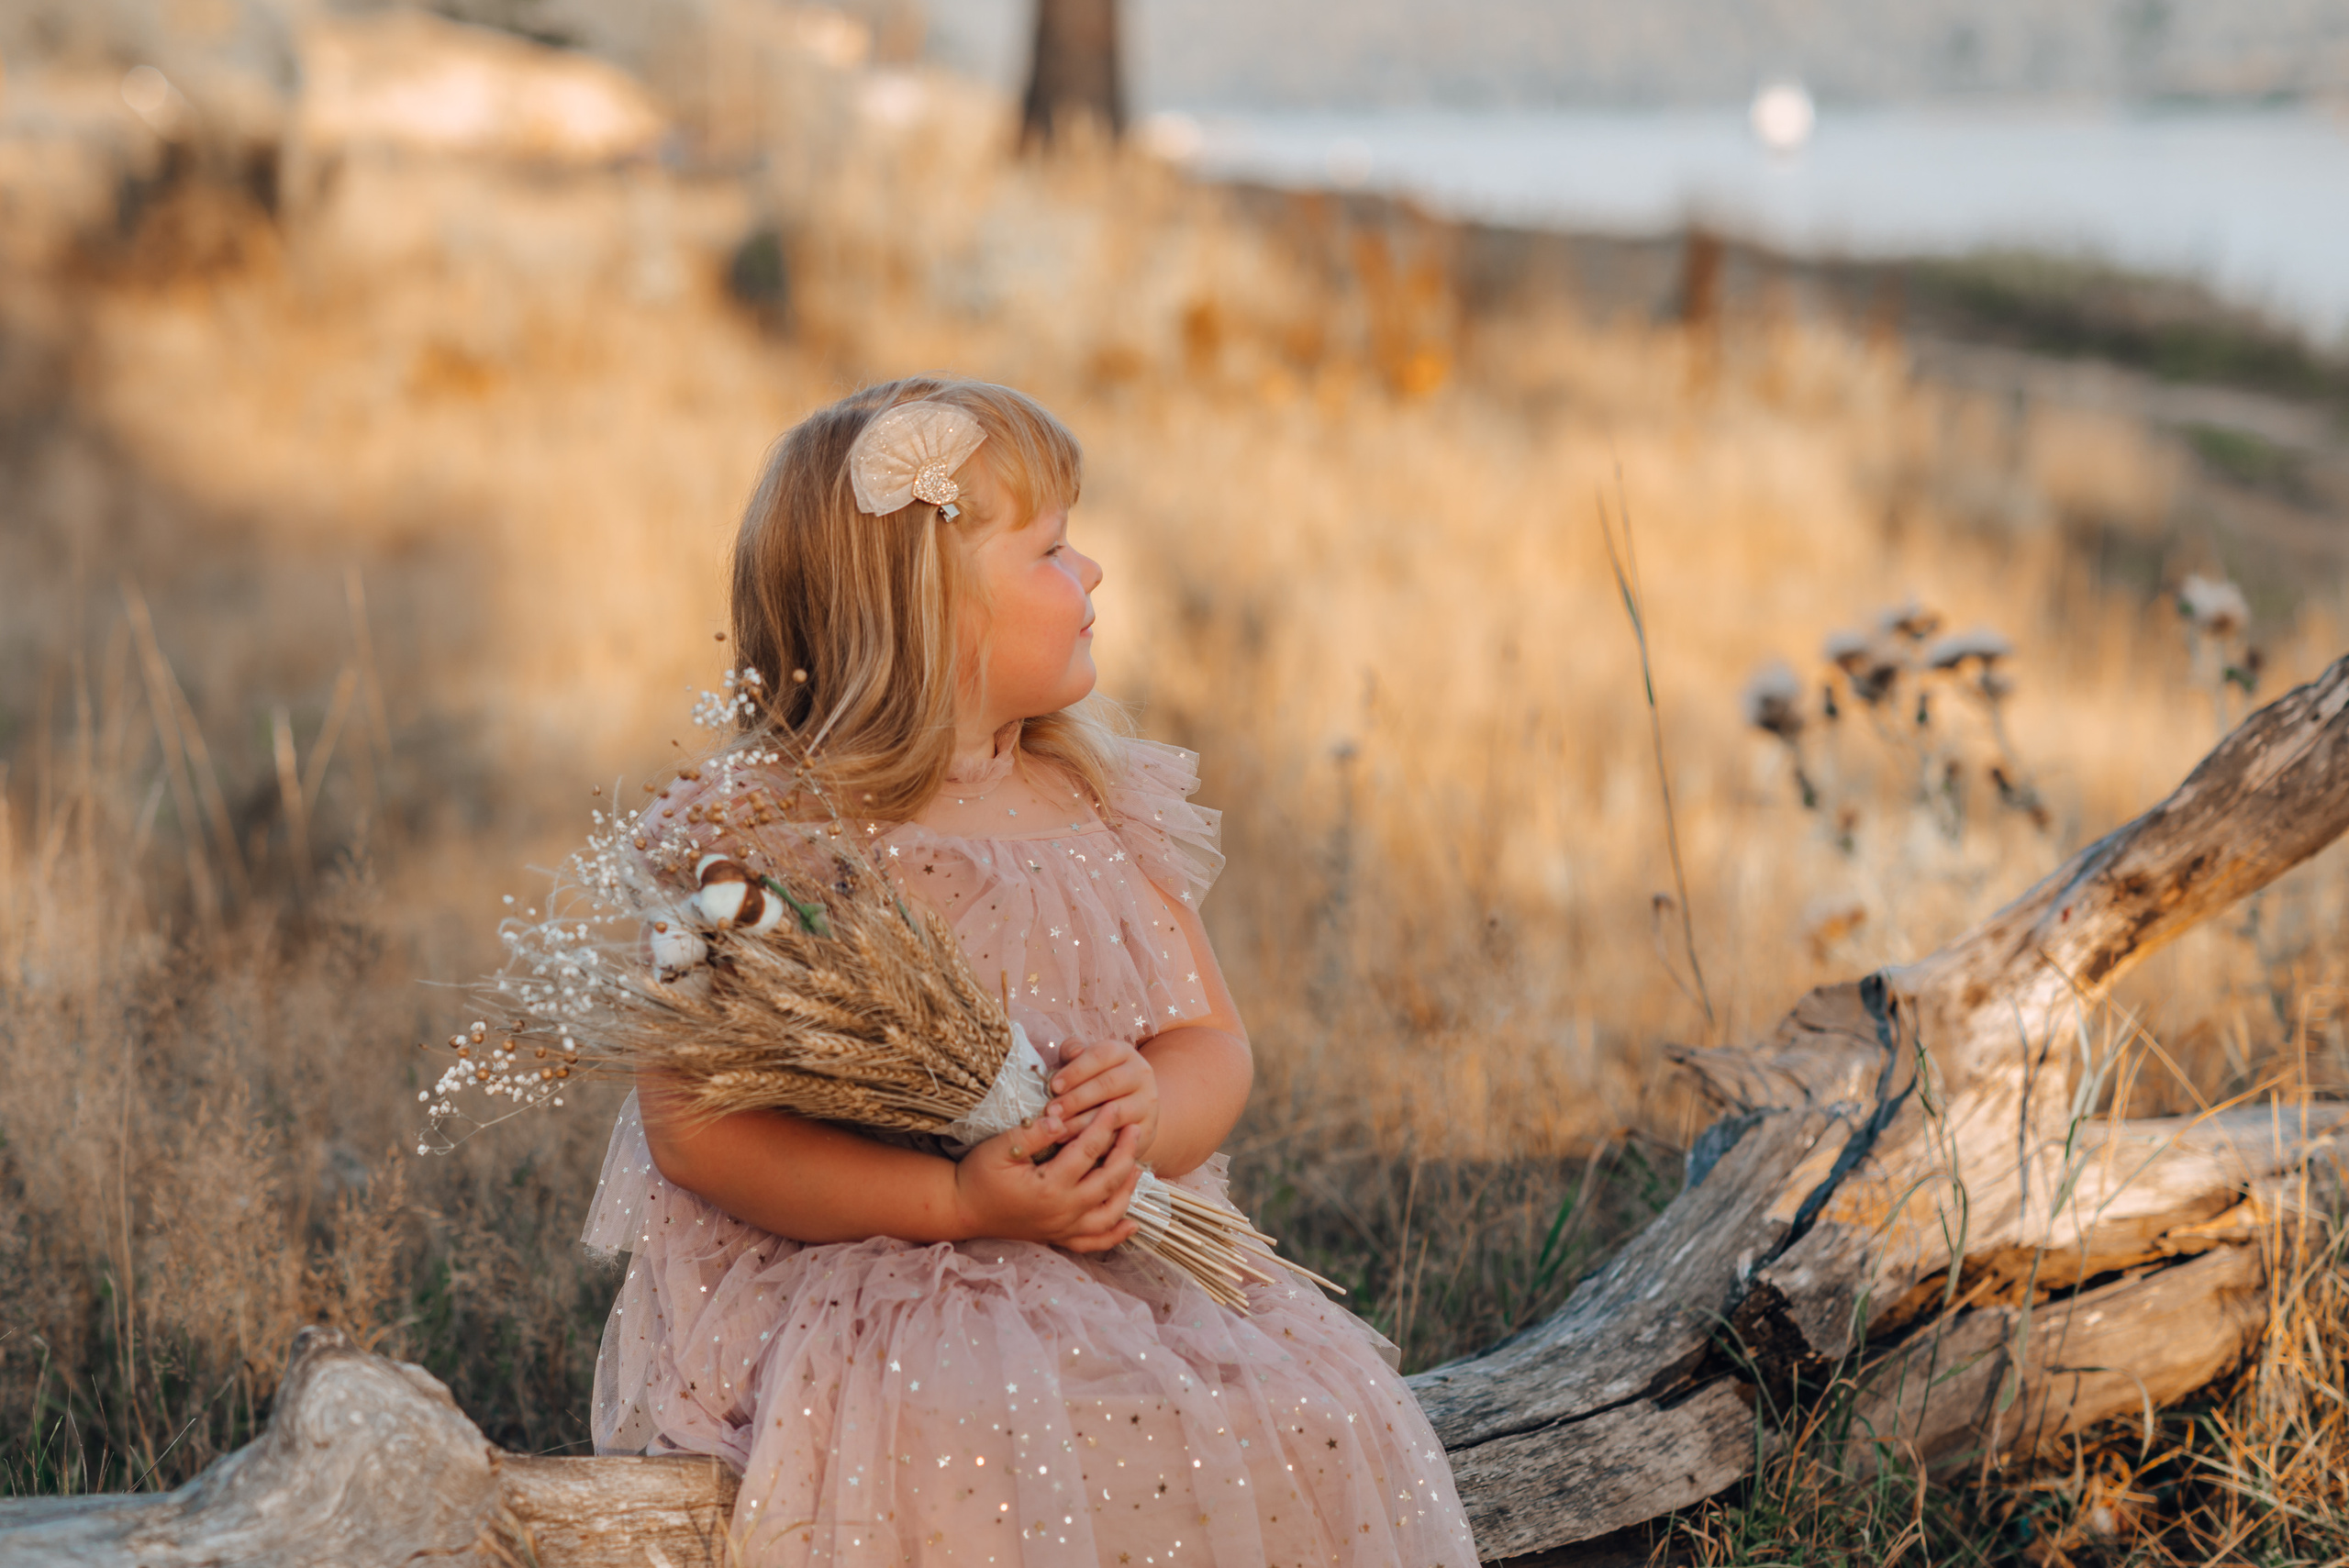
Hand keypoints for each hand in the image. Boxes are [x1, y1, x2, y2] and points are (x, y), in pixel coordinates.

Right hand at [952, 1110, 1141, 1252]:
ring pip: (1110, 1214)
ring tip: (1137, 1165)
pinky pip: (1094, 1243)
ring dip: (1128, 1190)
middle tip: (1135, 1129)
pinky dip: (1116, 1236)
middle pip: (1108, 1181)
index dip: (1104, 1127)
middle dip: (1126, 1153)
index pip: (1088, 1151)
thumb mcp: (1000, 1148)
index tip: (1114, 1107)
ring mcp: (1063, 1228)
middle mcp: (1063, 1211)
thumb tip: (1061, 1118)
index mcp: (1049, 1187)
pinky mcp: (1059, 1238)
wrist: (963, 1209)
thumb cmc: (979, 1176)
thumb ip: (1032, 1133)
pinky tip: (1132, 1225)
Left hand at [1038, 1038, 1159, 1160]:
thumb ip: (1074, 1052)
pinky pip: (1121, 1137)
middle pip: (1108, 1084)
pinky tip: (1077, 1145)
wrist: (1133, 1107)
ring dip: (1083, 1123)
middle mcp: (1141, 1074)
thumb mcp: (1087, 1062)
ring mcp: (1147, 1102)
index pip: (1100, 1056)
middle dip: (1076, 1099)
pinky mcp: (1147, 1128)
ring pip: (1115, 1113)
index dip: (1075, 1070)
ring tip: (1059, 1130)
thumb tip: (1072, 1053)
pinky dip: (1097, 1142)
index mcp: (1124, 1053)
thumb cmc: (1097, 1080)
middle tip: (1051, 1112)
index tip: (1054, 1086)